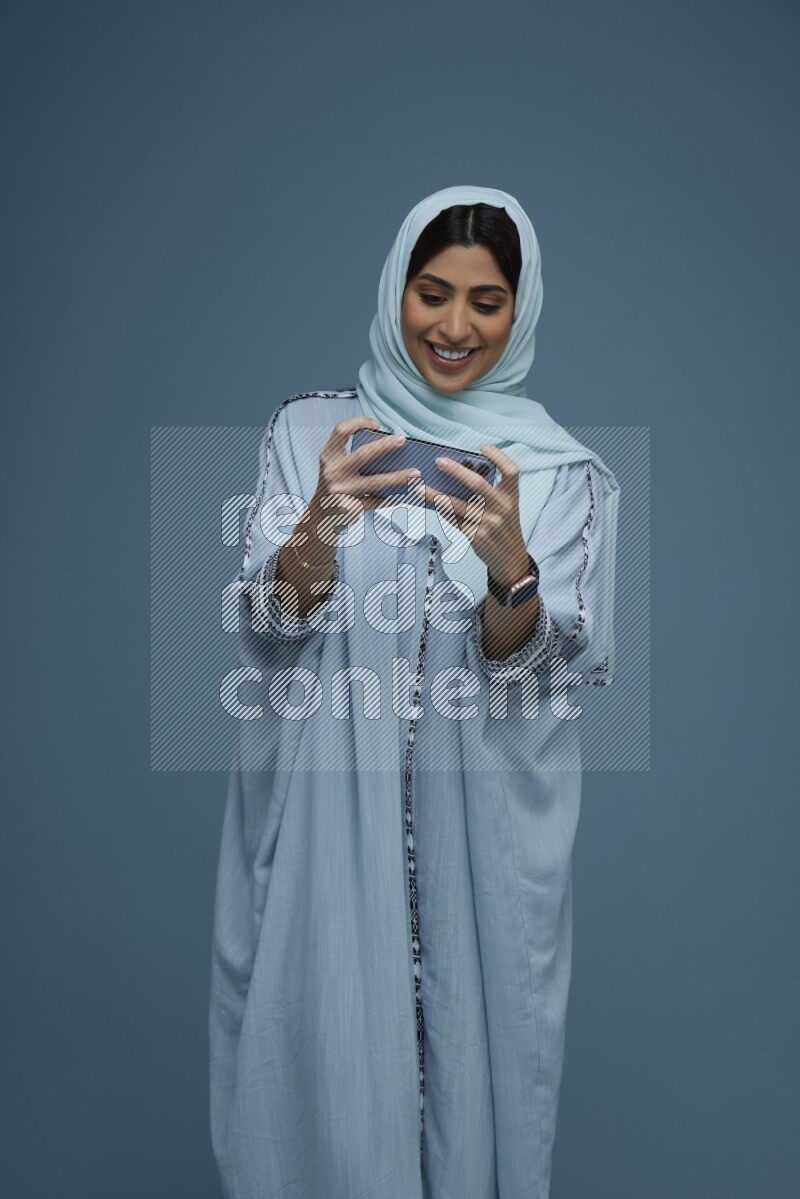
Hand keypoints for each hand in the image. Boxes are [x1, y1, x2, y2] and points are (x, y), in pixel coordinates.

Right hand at [290, 415, 421, 548]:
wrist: (320, 518)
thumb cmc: (336, 487)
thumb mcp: (336, 469)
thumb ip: (353, 458)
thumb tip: (391, 451)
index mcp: (328, 457)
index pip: (340, 431)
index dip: (358, 422)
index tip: (377, 425)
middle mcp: (332, 472)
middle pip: (362, 454)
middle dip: (385, 446)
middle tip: (403, 440)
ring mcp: (341, 491)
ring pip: (375, 482)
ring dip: (398, 477)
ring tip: (416, 473)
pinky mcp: (349, 507)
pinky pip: (376, 501)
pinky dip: (391, 498)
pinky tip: (404, 496)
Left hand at [414, 444, 529, 586]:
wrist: (510, 559)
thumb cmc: (504, 527)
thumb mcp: (506, 507)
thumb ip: (490, 492)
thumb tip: (459, 473)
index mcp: (511, 497)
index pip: (511, 471)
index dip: (498, 456)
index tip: (483, 447)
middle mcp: (502, 508)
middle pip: (477, 484)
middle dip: (456, 471)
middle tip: (438, 461)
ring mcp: (487, 523)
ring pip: (457, 505)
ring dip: (435, 495)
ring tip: (419, 488)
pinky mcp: (475, 536)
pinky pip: (453, 520)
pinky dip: (441, 511)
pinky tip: (430, 504)